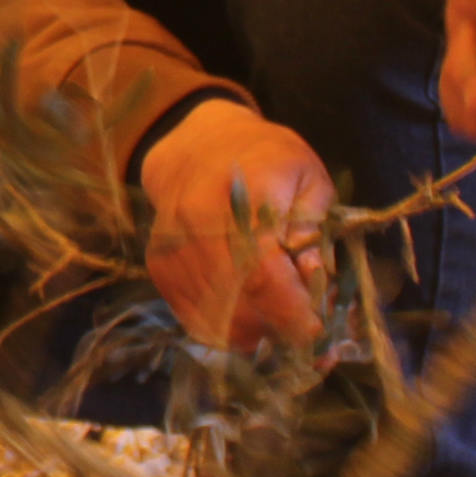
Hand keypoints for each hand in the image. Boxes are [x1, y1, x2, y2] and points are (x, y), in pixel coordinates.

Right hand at [141, 101, 336, 351]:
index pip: (262, 271)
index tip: (315, 330)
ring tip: (278, 320)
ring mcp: (173, 246)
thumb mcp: (309, 179)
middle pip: (236, 301)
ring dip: (252, 331)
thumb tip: (312, 280)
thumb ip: (315, 230)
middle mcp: (198, 220)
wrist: (196, 145)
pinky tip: (248, 315)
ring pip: (214, 316)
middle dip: (276, 327)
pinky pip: (193, 317)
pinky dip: (225, 327)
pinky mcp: (160, 266)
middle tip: (302, 328)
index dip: (289, 310)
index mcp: (245, 193)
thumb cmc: (265, 160)